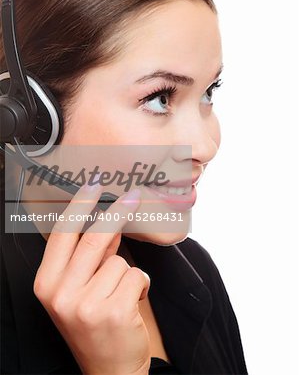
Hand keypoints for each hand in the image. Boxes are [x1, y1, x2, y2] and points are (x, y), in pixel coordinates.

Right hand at [33, 182, 150, 374]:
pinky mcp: (114, 312)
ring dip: (126, 273)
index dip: (80, 206)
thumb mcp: (78, 291)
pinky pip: (137, 276)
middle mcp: (61, 294)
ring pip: (120, 261)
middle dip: (117, 213)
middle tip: (133, 196)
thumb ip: (90, 258)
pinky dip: (140, 286)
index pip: (62, 235)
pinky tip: (131, 304)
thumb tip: (109, 222)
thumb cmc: (93, 324)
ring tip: (119, 295)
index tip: (94, 186)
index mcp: (46, 285)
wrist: (108, 369)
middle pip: (93, 239)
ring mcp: (86, 305)